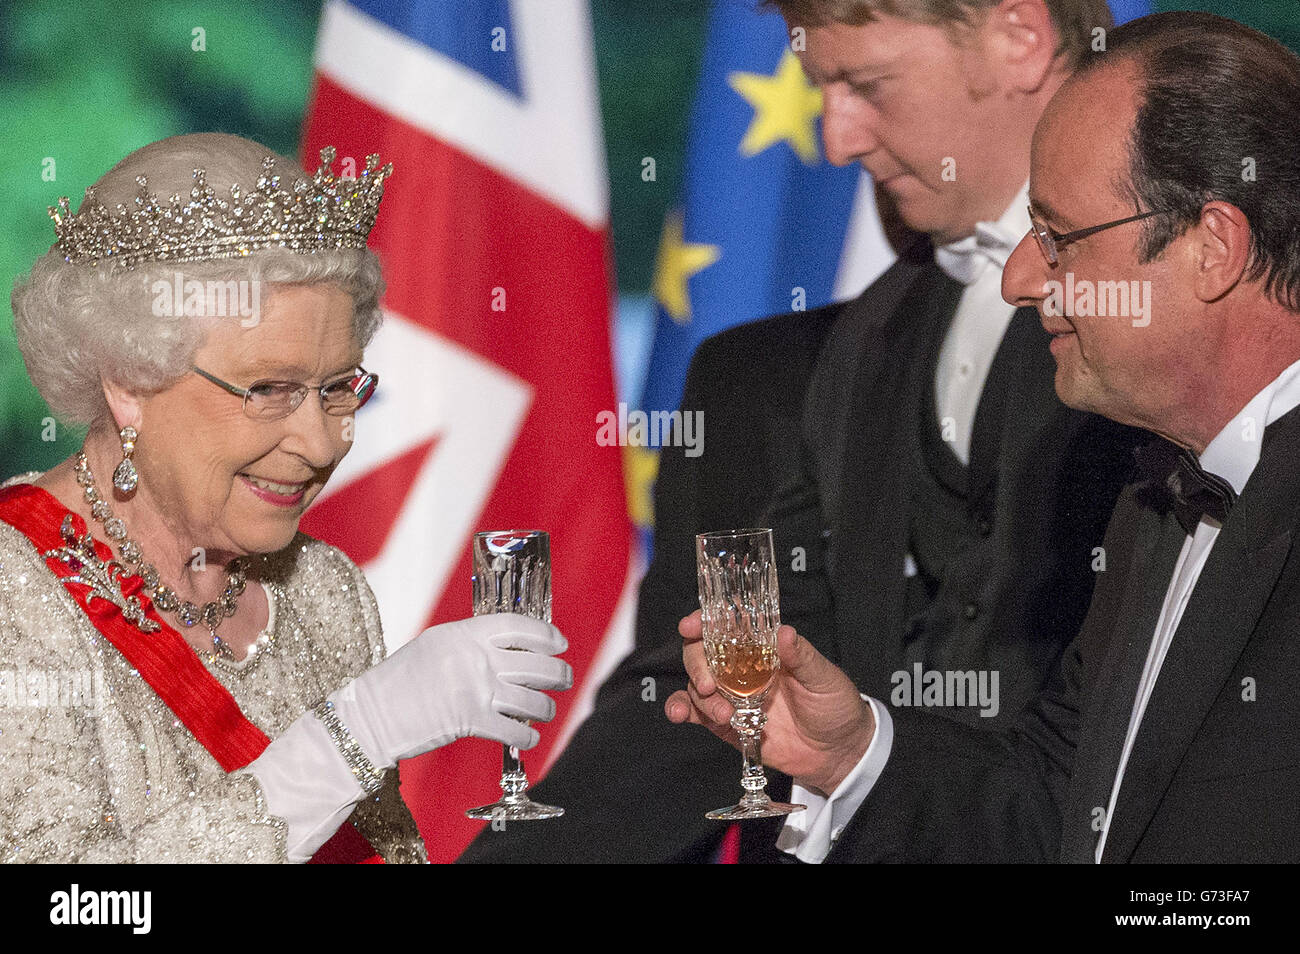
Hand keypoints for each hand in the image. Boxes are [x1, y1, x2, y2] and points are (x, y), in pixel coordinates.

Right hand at [331, 613, 572, 766]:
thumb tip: (508, 648)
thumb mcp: (434, 645)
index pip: (518, 626)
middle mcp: (474, 658)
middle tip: (565, 678)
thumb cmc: (400, 681)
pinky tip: (529, 737)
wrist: (371, 716)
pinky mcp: (471, 721)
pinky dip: (527, 736)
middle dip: (558, 673)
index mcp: (464, 633)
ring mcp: (475, 689)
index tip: (559, 643)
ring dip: (546, 707)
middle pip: (535, 663)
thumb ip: (470, 642)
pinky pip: (515, 730)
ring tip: (547, 710)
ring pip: (532, 699)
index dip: (546, 635)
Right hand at [665, 610, 873, 795]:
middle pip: (702, 654)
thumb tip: (784, 632)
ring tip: (723, 714)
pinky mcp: (726, 723)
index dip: (705, 621)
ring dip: (699, 696)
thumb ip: (802, 656)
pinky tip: (679, 715)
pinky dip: (681, 710)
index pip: (727, 625)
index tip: (691, 626)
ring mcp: (732, 695)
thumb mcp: (823, 677)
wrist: (838, 752)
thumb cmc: (835, 705)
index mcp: (764, 648)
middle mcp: (742, 668)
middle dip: (697, 663)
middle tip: (709, 683)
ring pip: (697, 684)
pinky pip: (696, 713)